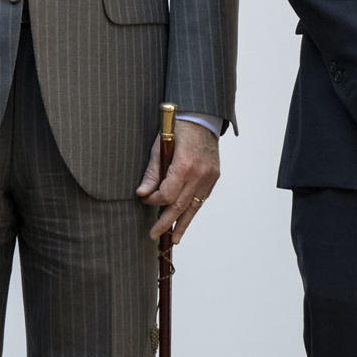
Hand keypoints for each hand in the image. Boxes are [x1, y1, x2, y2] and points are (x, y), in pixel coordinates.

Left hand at [135, 121, 220, 244]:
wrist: (202, 116)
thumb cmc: (177, 128)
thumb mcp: (159, 146)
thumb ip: (152, 172)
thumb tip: (142, 193)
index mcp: (184, 165)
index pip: (166, 194)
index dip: (154, 200)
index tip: (145, 199)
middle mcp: (199, 174)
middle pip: (180, 205)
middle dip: (166, 222)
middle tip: (154, 234)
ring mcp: (209, 177)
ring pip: (194, 206)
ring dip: (183, 224)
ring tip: (174, 239)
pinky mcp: (214, 177)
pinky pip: (202, 198)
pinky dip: (193, 210)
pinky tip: (185, 219)